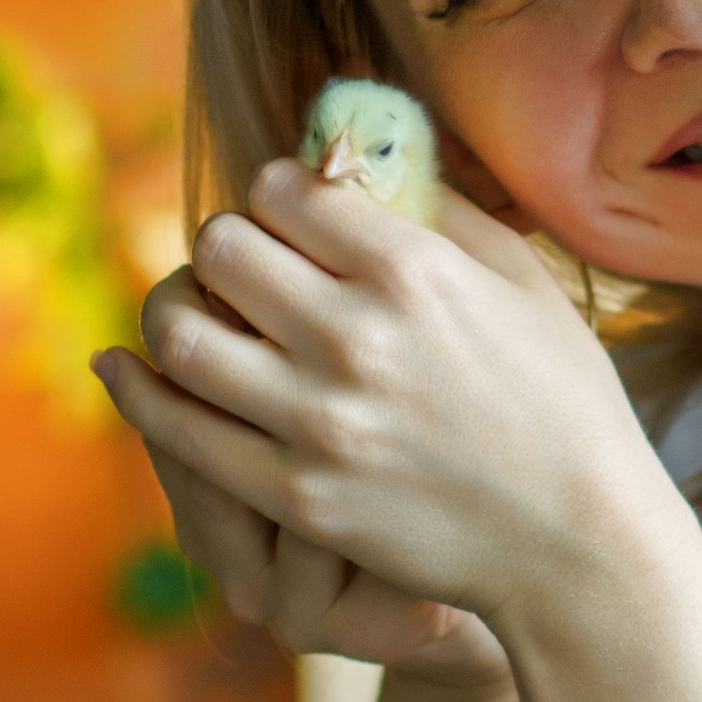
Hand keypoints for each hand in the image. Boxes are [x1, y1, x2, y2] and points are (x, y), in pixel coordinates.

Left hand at [93, 162, 679, 655]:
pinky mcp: (298, 493)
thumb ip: (443, 211)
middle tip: (239, 268)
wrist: (579, 543)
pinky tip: (122, 369)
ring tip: (191, 314)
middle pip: (220, 247)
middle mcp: (355, 336)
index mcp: (412, 270)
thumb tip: (370, 158)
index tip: (288, 217)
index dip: (277, 194)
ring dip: (173, 309)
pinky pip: (181, 429)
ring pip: (183, 332)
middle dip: (223, 246)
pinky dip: (138, 391)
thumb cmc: (565, 404)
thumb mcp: (525, 283)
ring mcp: (320, 420)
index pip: (283, 189)